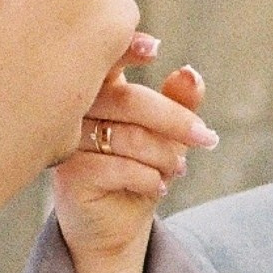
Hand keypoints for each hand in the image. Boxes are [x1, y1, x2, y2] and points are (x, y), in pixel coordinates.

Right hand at [52, 38, 216, 272]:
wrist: (116, 225)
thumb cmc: (138, 169)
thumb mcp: (166, 135)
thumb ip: (178, 103)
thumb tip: (191, 71)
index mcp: (98, 88)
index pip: (108, 59)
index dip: (127, 48)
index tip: (155, 48)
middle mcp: (77, 109)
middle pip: (128, 100)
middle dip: (174, 120)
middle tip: (205, 138)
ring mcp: (67, 141)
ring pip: (125, 137)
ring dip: (164, 155)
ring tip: (177, 169)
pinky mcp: (68, 174)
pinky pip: (115, 167)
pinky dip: (147, 177)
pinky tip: (156, 185)